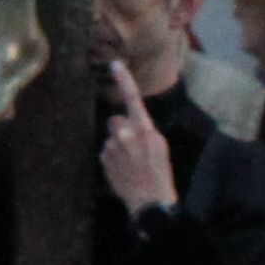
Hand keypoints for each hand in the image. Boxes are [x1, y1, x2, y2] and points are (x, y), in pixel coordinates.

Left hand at [98, 60, 180, 215]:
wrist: (150, 200)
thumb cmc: (160, 172)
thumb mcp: (160, 146)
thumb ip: (145, 130)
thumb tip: (132, 122)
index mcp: (144, 129)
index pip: (133, 100)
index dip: (124, 81)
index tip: (115, 64)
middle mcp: (126, 135)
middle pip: (115, 120)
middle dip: (121, 129)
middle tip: (133, 146)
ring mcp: (113, 147)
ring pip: (111, 137)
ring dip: (118, 145)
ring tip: (131, 162)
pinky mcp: (104, 159)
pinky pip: (106, 151)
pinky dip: (113, 158)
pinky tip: (123, 169)